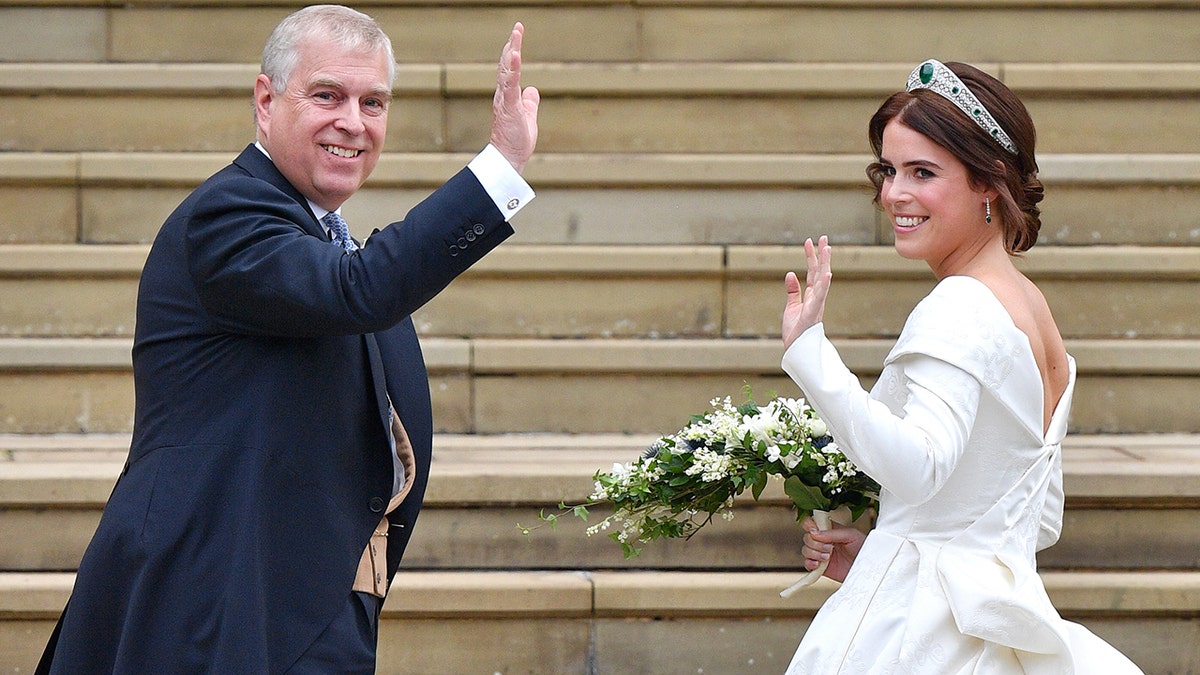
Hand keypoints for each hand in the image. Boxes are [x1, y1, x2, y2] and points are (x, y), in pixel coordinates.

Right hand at [490, 22, 539, 173]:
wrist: (509, 159)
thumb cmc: (516, 141)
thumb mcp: (528, 116)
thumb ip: (530, 102)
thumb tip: (533, 90)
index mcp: (508, 96)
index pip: (510, 69)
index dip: (512, 51)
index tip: (517, 34)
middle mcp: (503, 95)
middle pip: (505, 65)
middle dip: (511, 45)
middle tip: (517, 28)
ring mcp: (505, 101)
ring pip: (507, 72)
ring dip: (511, 52)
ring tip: (515, 36)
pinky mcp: (509, 108)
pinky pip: (510, 86)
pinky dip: (512, 70)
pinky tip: (514, 56)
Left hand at [782, 235, 831, 349]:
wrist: (796, 350)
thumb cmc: (796, 331)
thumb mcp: (791, 307)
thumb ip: (793, 290)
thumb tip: (790, 274)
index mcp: (812, 295)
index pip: (813, 272)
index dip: (811, 256)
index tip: (810, 241)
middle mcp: (817, 298)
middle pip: (820, 271)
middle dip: (822, 254)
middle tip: (823, 237)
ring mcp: (816, 304)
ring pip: (822, 280)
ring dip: (825, 264)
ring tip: (827, 248)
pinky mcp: (812, 312)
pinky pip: (820, 297)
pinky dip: (824, 285)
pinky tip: (827, 273)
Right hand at [800, 515, 864, 582]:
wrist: (869, 569)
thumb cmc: (864, 549)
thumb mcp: (851, 535)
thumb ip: (833, 532)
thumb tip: (815, 533)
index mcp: (830, 530)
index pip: (812, 523)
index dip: (809, 525)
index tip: (814, 531)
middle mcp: (824, 541)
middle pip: (807, 537)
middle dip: (816, 543)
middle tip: (830, 548)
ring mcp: (821, 554)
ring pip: (805, 550)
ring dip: (814, 553)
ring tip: (827, 557)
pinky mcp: (821, 568)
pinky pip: (807, 564)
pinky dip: (810, 564)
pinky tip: (819, 565)